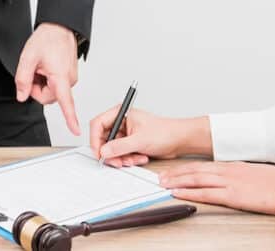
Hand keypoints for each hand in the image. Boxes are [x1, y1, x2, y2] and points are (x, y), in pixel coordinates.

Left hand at [15, 22, 80, 134]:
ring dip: (41, 83)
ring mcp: (71, 77)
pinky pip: (55, 84)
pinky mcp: (69, 75)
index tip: (75, 130)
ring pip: (51, 91)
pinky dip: (47, 78)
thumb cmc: (47, 39)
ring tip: (40, 66)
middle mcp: (69, 79)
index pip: (66, 102)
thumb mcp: (28, 58)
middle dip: (36, 88)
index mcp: (61, 76)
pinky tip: (45, 66)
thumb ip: (23, 80)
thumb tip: (22, 97)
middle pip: (48, 97)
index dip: (70, 118)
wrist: (59, 26)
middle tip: (32, 72)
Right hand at [89, 108, 212, 166]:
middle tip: (117, 161)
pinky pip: (121, 154)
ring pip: (113, 149)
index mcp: (120, 113)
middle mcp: (121, 122)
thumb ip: (120, 146)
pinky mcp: (130, 143)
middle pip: (103, 139)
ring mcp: (125, 134)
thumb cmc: (165, 132)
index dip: (95, 139)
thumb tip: (104, 151)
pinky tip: (140, 158)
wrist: (179, 141)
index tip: (99, 152)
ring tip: (134, 159)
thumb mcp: (140, 140)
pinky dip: (129, 159)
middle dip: (111, 152)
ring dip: (122, 157)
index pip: (98, 124)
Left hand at [158, 161, 274, 215]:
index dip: (185, 168)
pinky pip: (207, 194)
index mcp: (233, 166)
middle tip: (160, 177)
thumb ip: (240, 176)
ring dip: (178, 181)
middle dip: (176, 174)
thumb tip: (232, 180)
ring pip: (196, 179)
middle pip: (195, 170)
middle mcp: (227, 171)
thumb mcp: (255, 175)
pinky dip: (190, 193)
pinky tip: (179, 194)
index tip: (173, 171)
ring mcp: (230, 182)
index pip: (203, 166)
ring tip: (164, 184)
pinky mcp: (234, 195)